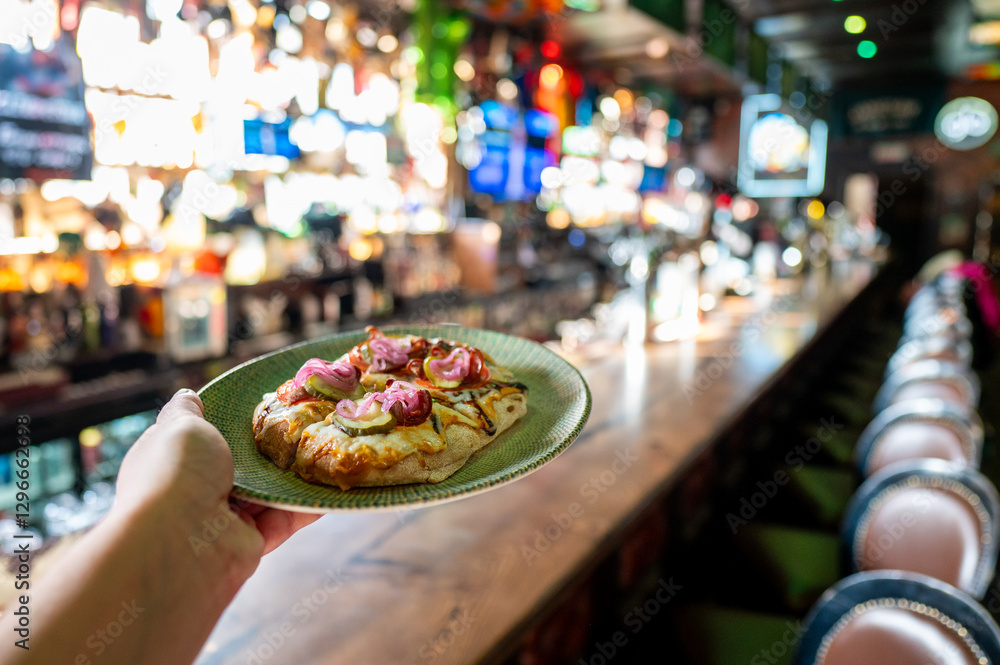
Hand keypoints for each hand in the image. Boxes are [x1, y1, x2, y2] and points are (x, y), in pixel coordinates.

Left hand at [115, 389, 319, 564]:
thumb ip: (187, 410)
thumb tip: (187, 395)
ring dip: (294, 475)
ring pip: (266, 492)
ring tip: (326, 449)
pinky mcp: (251, 542)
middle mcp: (195, 490)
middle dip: (270, 448)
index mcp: (173, 461)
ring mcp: (223, 519)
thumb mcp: (180, 426)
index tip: (264, 405)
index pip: (203, 438)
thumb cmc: (176, 473)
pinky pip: (284, 518)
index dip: (230, 423)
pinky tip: (331, 485)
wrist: (182, 541)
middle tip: (305, 424)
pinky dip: (306, 504)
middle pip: (241, 465)